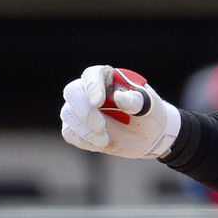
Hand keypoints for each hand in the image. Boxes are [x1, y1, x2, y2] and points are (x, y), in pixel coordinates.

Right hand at [60, 65, 180, 158]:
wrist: (149, 136)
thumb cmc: (150, 114)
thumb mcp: (150, 107)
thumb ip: (135, 101)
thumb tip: (118, 97)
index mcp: (109, 78)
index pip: (93, 74)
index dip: (92, 87)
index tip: (98, 102)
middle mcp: (90, 90)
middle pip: (73, 92)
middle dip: (85, 112)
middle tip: (102, 127)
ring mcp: (81, 109)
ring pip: (68, 113)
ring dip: (85, 130)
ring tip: (106, 140)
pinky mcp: (77, 127)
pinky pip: (68, 132)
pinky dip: (82, 140)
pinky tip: (101, 143)